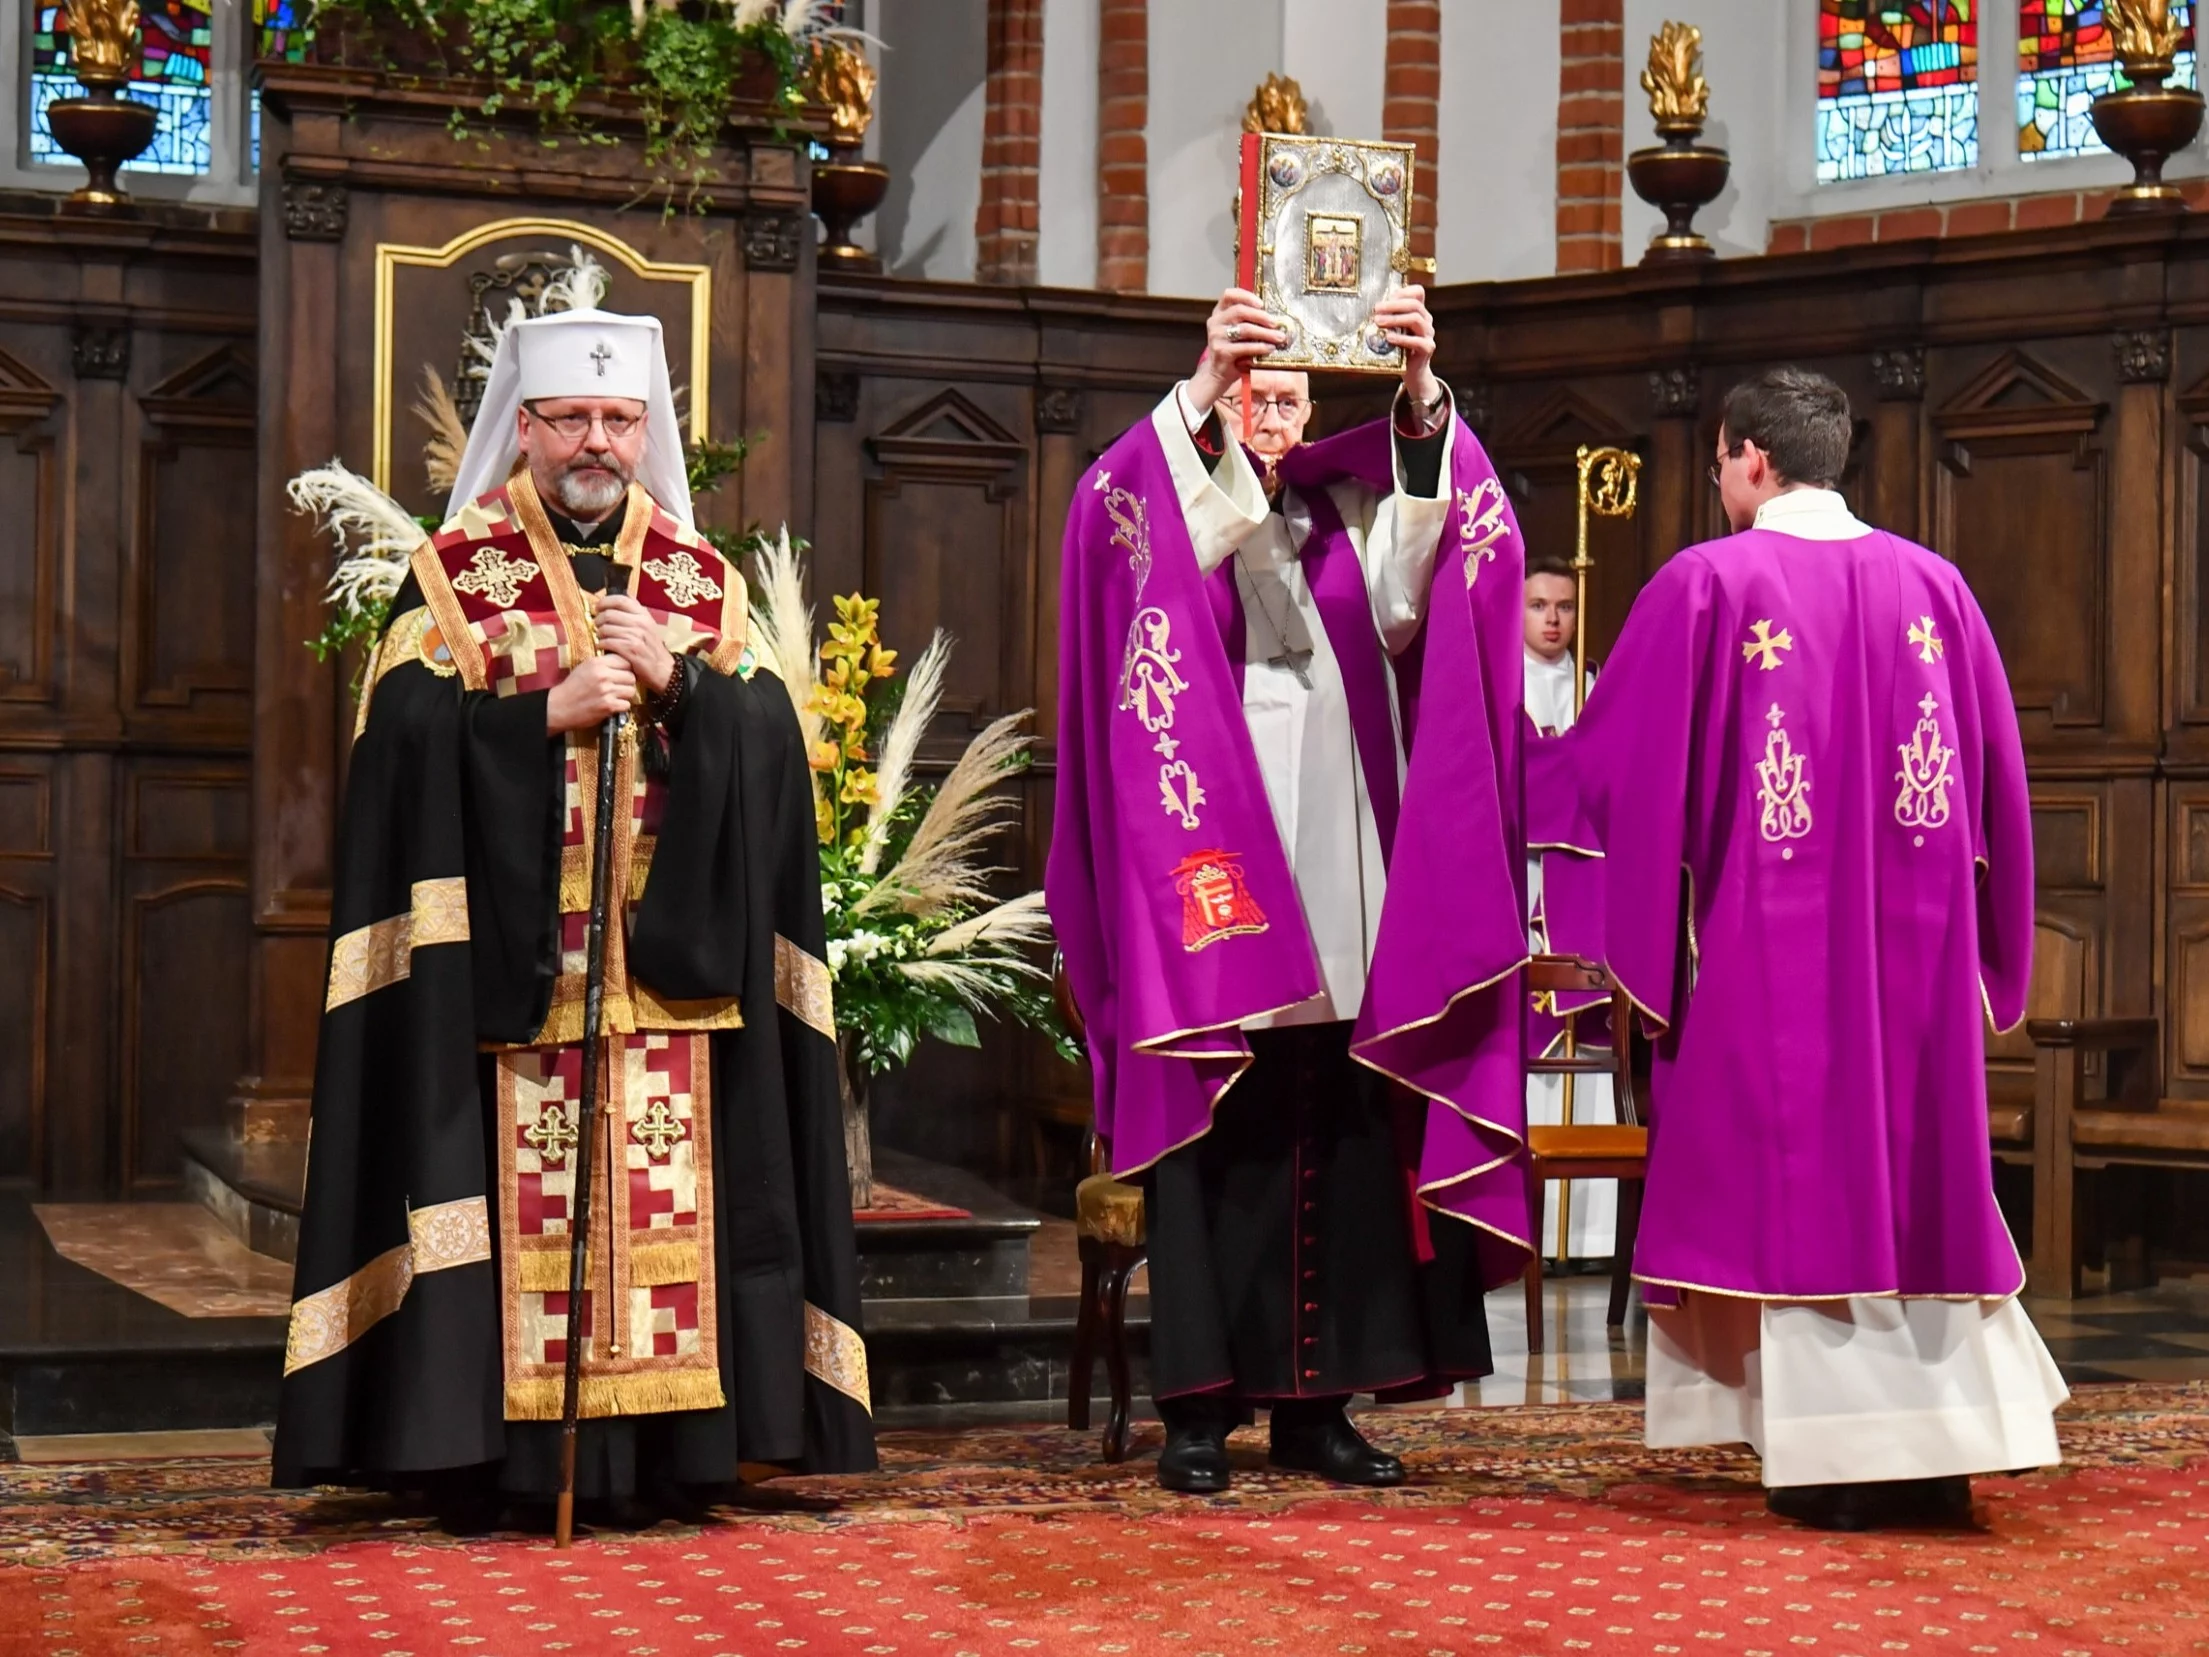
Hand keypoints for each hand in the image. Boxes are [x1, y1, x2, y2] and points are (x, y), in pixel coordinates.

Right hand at [546, 654, 636, 734]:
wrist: (559, 706)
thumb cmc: (573, 686)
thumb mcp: (585, 667)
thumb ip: (604, 663)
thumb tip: (624, 660)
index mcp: (597, 662)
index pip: (625, 661)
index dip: (626, 668)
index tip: (621, 673)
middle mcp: (603, 675)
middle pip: (631, 676)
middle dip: (627, 682)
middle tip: (620, 686)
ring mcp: (606, 691)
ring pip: (631, 690)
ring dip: (626, 695)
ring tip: (616, 696)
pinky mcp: (608, 706)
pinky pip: (626, 704)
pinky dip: (621, 706)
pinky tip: (612, 705)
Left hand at [593, 590, 674, 695]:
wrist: (664, 669)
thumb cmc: (651, 648)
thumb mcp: (647, 626)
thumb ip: (633, 614)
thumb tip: (615, 602)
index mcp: (644, 615)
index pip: (620, 600)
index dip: (605, 602)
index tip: (598, 608)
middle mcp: (641, 623)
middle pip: (609, 614)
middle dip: (598, 620)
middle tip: (597, 626)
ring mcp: (636, 636)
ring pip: (606, 628)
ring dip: (599, 633)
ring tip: (601, 638)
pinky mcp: (631, 650)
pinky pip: (608, 642)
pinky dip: (601, 644)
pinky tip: (602, 646)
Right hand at [1187, 286, 1288, 416]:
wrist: (1218, 374)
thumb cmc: (1233, 350)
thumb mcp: (1238, 332)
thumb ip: (1249, 321)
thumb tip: (1276, 318)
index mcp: (1219, 312)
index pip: (1229, 295)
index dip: (1246, 296)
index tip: (1261, 303)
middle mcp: (1215, 322)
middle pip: (1240, 311)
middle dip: (1261, 316)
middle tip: (1276, 323)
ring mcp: (1216, 337)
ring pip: (1245, 329)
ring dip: (1265, 333)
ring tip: (1279, 337)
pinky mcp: (1221, 352)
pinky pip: (1245, 347)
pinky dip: (1260, 347)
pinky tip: (1270, 349)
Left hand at [1374, 284, 1439, 407]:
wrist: (1412, 372)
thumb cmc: (1399, 349)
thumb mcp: (1393, 331)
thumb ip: (1388, 319)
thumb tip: (1370, 310)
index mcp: (1419, 312)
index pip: (1417, 293)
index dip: (1403, 291)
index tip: (1386, 297)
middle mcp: (1426, 320)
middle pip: (1414, 304)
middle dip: (1393, 305)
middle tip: (1376, 309)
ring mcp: (1428, 334)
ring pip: (1415, 319)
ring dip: (1395, 319)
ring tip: (1378, 322)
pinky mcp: (1428, 348)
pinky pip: (1417, 341)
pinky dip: (1401, 338)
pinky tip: (1389, 338)